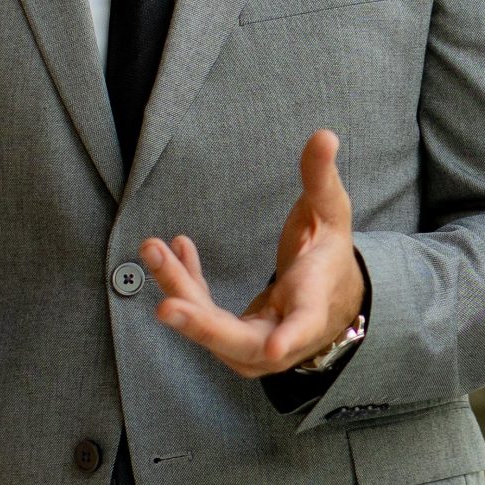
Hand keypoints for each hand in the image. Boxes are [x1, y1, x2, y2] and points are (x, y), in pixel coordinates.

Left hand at [145, 129, 366, 378]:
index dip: (289, 337)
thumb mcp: (332, 214)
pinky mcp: (232, 341)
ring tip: (152, 249)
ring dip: (178, 289)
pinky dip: (186, 285)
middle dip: (200, 323)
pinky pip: (202, 318)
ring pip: (210, 328)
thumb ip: (321, 179)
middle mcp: (281, 338)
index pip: (304, 325)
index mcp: (313, 307)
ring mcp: (253, 346)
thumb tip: (324, 135)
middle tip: (166, 304)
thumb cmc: (330, 255)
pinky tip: (175, 251)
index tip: (272, 349)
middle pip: (238, 338)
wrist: (328, 300)